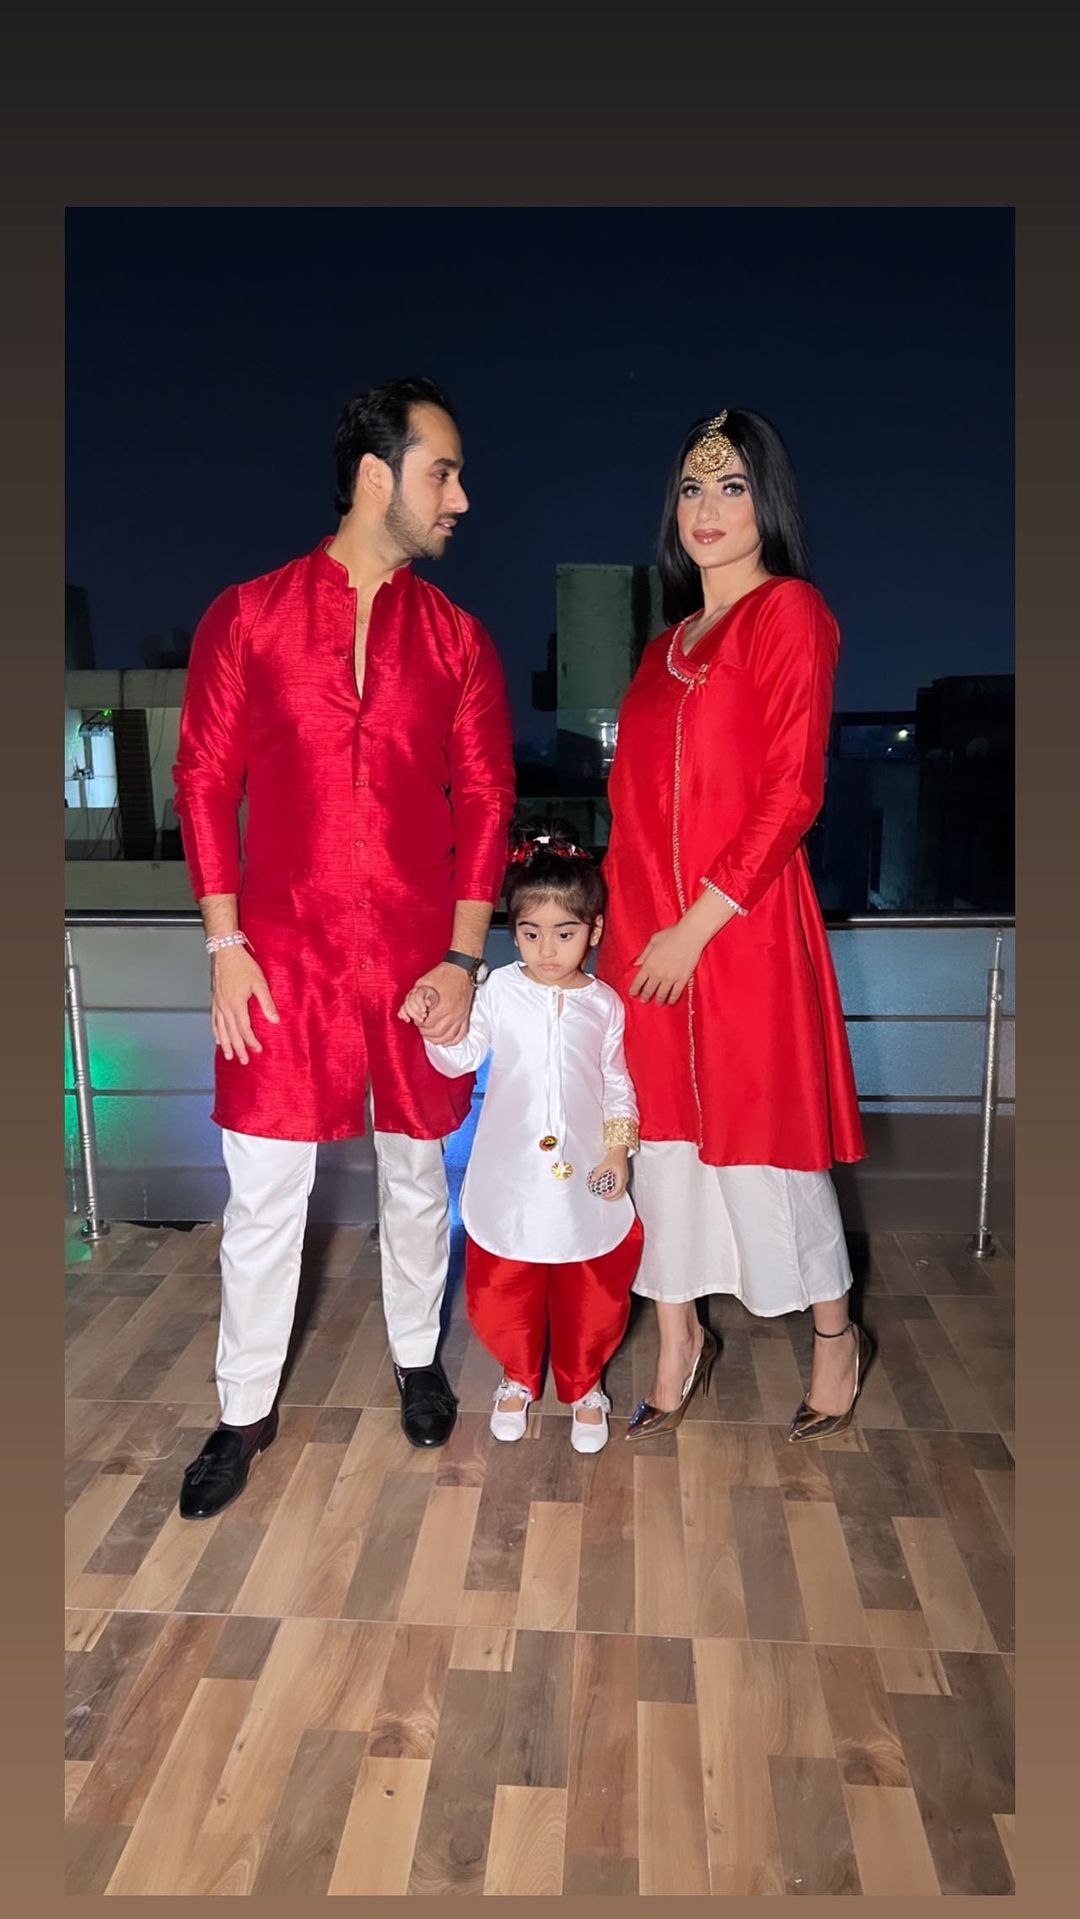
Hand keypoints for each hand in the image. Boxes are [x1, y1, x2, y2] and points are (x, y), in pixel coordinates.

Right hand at [211, 946, 279, 1064]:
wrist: (224, 951)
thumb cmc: (242, 965)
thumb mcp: (259, 982)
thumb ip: (267, 1003)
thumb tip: (275, 1020)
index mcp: (236, 1005)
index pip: (244, 1029)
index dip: (251, 1041)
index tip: (258, 1050)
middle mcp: (224, 1007)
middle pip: (231, 1033)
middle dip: (238, 1048)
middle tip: (243, 1061)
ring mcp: (218, 1004)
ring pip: (220, 1029)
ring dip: (225, 1044)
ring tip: (228, 1055)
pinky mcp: (214, 999)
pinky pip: (214, 1020)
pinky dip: (216, 1032)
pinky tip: (218, 1038)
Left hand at [397, 961, 473, 1042]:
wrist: (462, 968)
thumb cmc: (442, 974)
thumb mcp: (423, 983)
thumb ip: (413, 998)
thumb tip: (405, 1012)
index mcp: (443, 1005)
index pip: (428, 1024)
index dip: (419, 1023)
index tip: (417, 1019)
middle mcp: (454, 1013)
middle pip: (437, 1033)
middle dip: (426, 1032)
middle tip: (421, 1026)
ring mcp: (461, 1016)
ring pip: (448, 1037)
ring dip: (437, 1039)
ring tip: (429, 1034)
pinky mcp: (466, 1016)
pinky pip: (460, 1035)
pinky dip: (451, 1041)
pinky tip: (444, 1041)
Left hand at [587, 1147, 629, 1199]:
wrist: (620, 1148)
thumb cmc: (616, 1155)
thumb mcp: (605, 1164)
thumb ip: (599, 1172)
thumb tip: (593, 1179)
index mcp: (622, 1177)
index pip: (617, 1191)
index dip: (610, 1196)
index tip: (603, 1196)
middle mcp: (624, 1178)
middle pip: (620, 1193)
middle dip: (612, 1197)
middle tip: (604, 1197)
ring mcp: (624, 1177)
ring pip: (620, 1190)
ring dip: (613, 1193)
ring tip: (605, 1193)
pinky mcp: (622, 1175)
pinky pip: (619, 1185)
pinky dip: (614, 1189)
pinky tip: (608, 1186)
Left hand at [629, 921, 706, 1004]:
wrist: (690, 935)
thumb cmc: (671, 935)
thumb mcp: (653, 941)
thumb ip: (644, 954)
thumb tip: (636, 964)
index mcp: (649, 964)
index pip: (638, 982)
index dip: (634, 990)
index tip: (633, 994)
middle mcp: (658, 973)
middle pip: (649, 991)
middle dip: (645, 997)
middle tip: (644, 1000)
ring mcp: (670, 978)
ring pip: (661, 995)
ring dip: (658, 1000)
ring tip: (658, 1002)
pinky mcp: (682, 979)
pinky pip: (675, 993)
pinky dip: (672, 999)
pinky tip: (670, 1001)